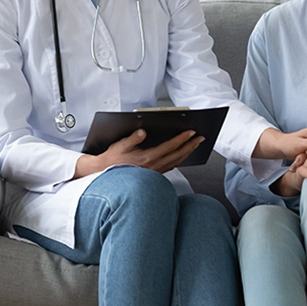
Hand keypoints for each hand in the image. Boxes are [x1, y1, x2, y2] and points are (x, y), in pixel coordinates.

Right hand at [74, 128, 203, 177]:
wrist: (106, 174)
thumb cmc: (113, 160)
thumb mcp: (121, 145)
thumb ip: (133, 138)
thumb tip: (143, 131)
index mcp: (148, 157)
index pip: (170, 146)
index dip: (182, 138)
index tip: (192, 132)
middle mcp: (154, 165)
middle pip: (178, 154)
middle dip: (191, 145)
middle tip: (200, 137)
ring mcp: (155, 171)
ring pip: (177, 161)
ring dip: (187, 152)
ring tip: (194, 145)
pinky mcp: (154, 174)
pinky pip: (171, 166)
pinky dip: (179, 159)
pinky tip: (181, 156)